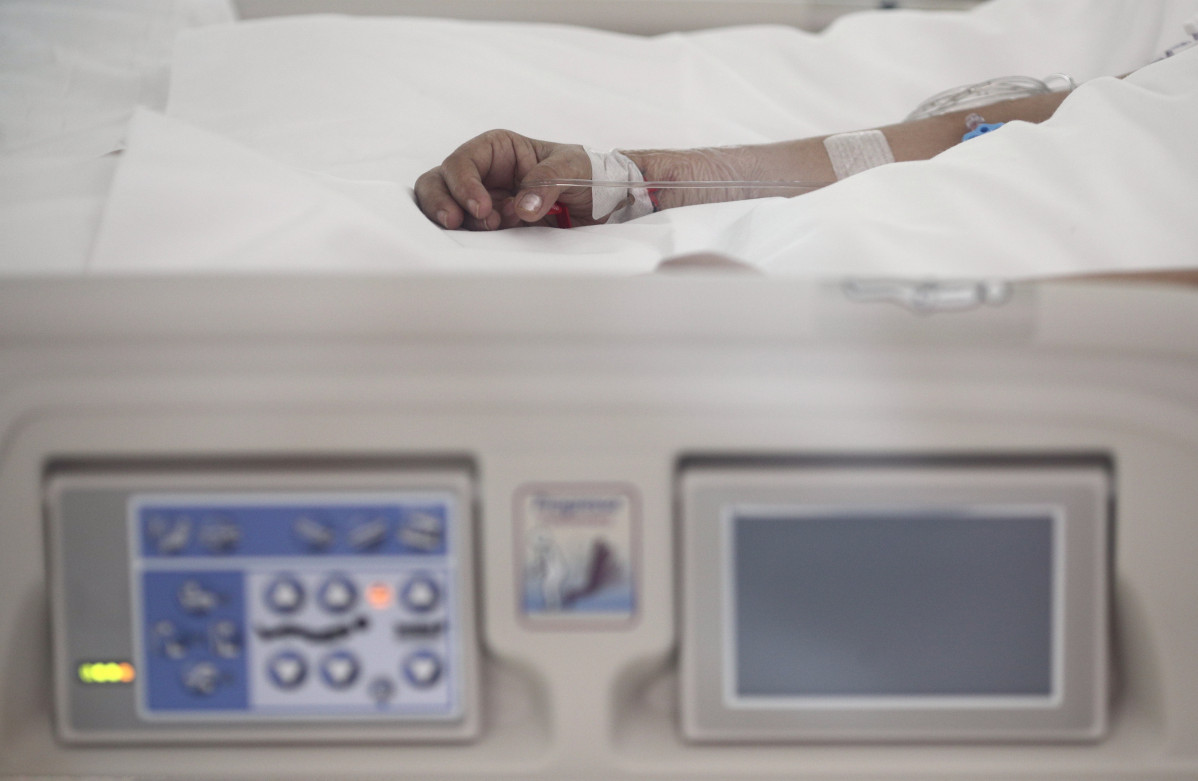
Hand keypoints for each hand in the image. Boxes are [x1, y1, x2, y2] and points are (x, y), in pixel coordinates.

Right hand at [415, 129, 596, 229]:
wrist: (604, 201)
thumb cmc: (586, 170)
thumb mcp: (573, 166)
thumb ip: (547, 181)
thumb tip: (523, 207)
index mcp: (498, 150)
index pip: (463, 161)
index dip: (464, 184)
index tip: (482, 207)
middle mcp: (484, 175)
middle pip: (438, 183)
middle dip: (441, 202)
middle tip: (456, 222)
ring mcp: (485, 203)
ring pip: (446, 209)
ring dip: (460, 222)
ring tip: (490, 229)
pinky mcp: (494, 228)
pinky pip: (471, 234)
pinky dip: (476, 239)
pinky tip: (499, 238)